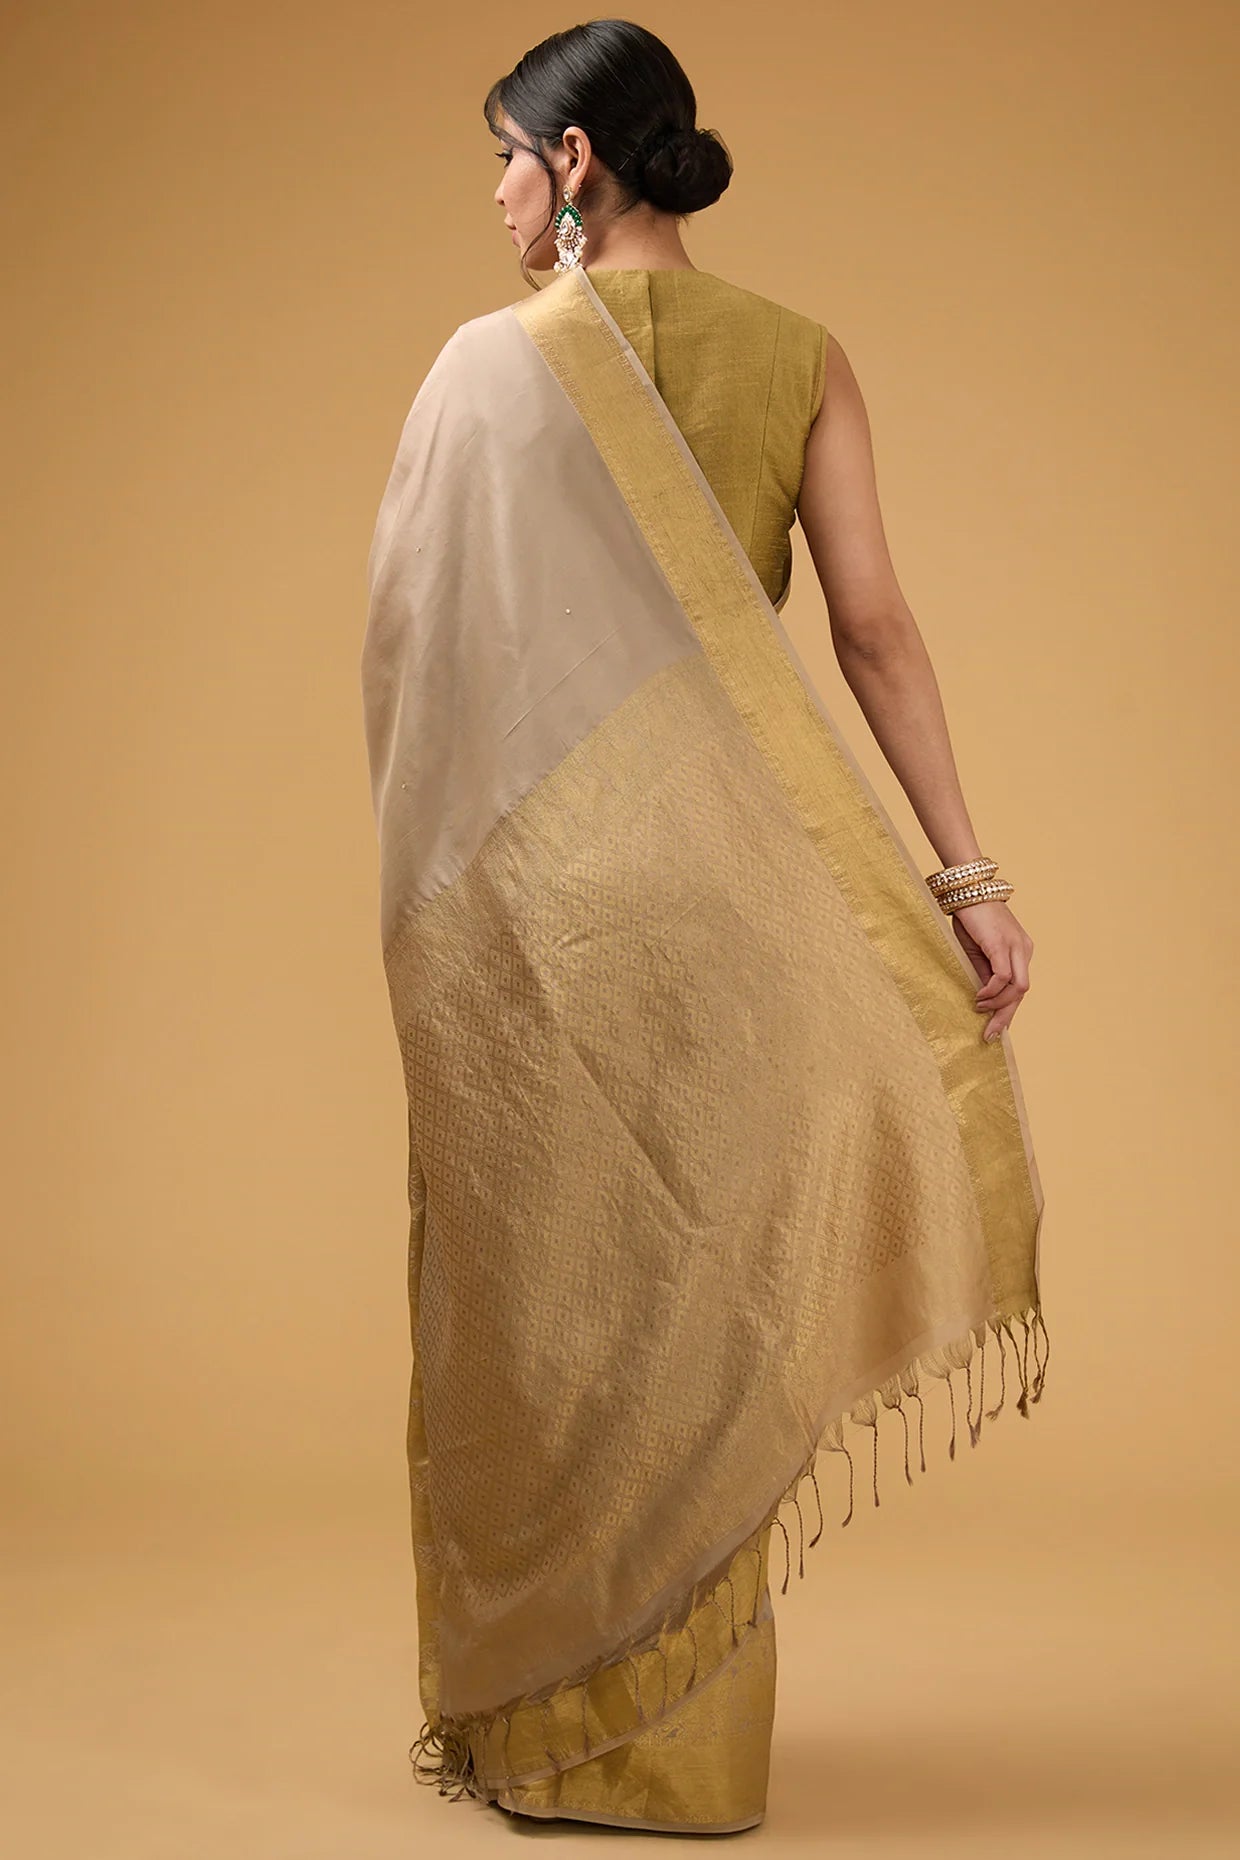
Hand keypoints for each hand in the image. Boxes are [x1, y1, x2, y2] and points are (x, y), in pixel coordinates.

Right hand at [949, 900, 1033, 1042]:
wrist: (967, 889)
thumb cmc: (971, 917)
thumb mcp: (978, 951)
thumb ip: (983, 971)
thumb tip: (982, 999)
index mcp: (1021, 952)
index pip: (1020, 988)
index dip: (1009, 1010)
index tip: (996, 1030)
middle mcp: (1024, 950)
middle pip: (1023, 992)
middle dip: (1006, 1016)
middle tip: (990, 1035)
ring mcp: (1016, 947)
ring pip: (1018, 988)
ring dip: (998, 1004)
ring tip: (979, 1010)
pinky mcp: (1001, 944)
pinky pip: (1002, 977)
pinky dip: (991, 991)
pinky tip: (978, 997)